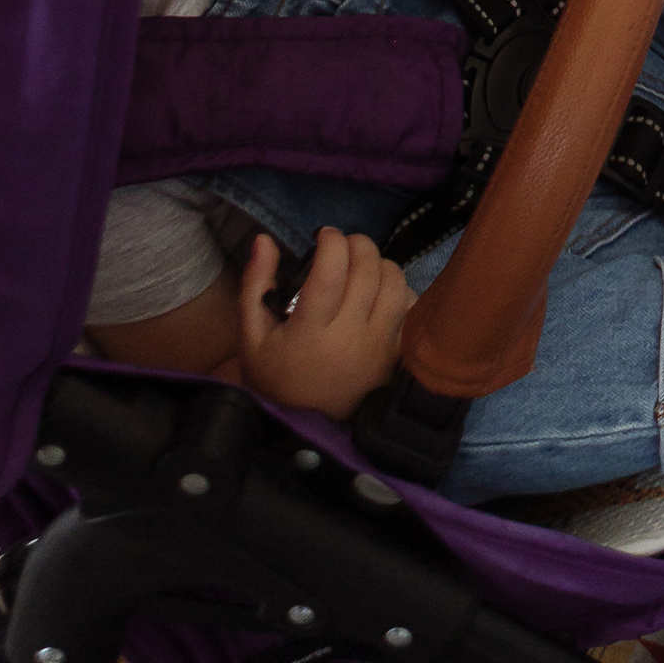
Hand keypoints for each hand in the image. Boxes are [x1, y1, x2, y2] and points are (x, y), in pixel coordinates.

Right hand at [238, 227, 414, 419]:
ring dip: (381, 263)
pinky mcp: (395, 356)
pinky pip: (411, 309)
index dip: (332, 242)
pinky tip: (381, 292)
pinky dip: (401, 291)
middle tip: (343, 246)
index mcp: (309, 333)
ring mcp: (378, 348)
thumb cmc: (276, 376)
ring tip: (363, 266)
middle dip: (357, 244)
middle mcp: (349, 338)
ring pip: (395, 284)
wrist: (305, 427)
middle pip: (368, 270)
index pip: (330, 272)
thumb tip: (264, 239)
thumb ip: (255, 285)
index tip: (324, 235)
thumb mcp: (252, 336)